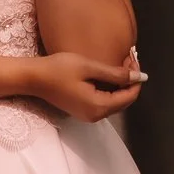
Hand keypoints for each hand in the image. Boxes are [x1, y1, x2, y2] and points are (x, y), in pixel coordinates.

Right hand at [27, 52, 145, 122]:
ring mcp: (89, 115)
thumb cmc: (59, 69)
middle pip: (124, 101)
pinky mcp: (83, 111)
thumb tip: (140, 77)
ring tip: (121, 63)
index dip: (136, 78)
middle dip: (130, 81)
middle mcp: (96, 116)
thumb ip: (115, 74)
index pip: (129, 96)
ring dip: (121, 84)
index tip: (134, 58)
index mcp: (99, 106)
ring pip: (115, 102)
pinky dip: (110, 89)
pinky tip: (109, 74)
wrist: (33, 78)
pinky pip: (104, 102)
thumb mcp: (88, 67)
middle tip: (129, 58)